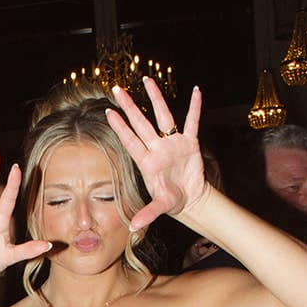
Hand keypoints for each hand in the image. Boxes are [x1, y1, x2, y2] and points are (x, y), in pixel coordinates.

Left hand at [105, 80, 205, 230]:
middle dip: (130, 107)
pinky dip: (195, 107)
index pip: (130, 141)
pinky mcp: (190, 143)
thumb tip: (133, 227)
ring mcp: (172, 143)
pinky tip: (197, 91)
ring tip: (147, 80)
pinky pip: (192, 122)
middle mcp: (157, 148)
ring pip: (163, 116)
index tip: (109, 112)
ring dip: (156, 98)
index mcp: (147, 162)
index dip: (120, 127)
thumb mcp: (159, 207)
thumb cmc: (171, 201)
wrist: (190, 199)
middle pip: (141, 123)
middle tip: (119, 90)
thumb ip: (147, 214)